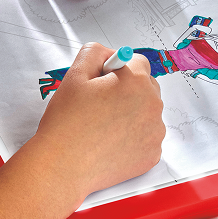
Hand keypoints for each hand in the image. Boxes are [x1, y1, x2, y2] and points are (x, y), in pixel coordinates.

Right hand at [32, 43, 164, 196]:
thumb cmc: (67, 123)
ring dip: (131, 115)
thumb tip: (110, 54)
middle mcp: (152, 105)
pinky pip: (146, 138)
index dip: (116, 70)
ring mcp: (155, 133)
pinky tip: (111, 142)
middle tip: (100, 106)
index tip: (103, 83)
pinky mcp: (151, 155)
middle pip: (146, 87)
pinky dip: (133, 139)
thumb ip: (95, 52)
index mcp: (136, 81)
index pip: (137, 62)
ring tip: (103, 126)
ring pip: (147, 113)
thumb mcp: (74, 74)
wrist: (62, 166)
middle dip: (127, 91)